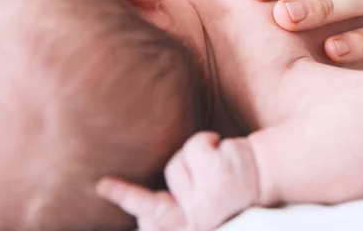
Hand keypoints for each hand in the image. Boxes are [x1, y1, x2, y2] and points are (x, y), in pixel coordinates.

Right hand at [96, 132, 260, 230]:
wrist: (263, 176)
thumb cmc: (227, 187)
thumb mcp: (200, 201)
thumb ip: (171, 203)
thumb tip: (143, 210)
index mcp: (188, 225)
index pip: (150, 214)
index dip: (123, 198)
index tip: (99, 185)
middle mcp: (196, 220)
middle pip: (165, 179)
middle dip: (155, 178)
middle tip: (114, 184)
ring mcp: (205, 199)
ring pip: (179, 161)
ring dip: (198, 154)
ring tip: (219, 165)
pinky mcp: (217, 175)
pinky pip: (197, 144)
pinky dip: (210, 140)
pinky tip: (226, 152)